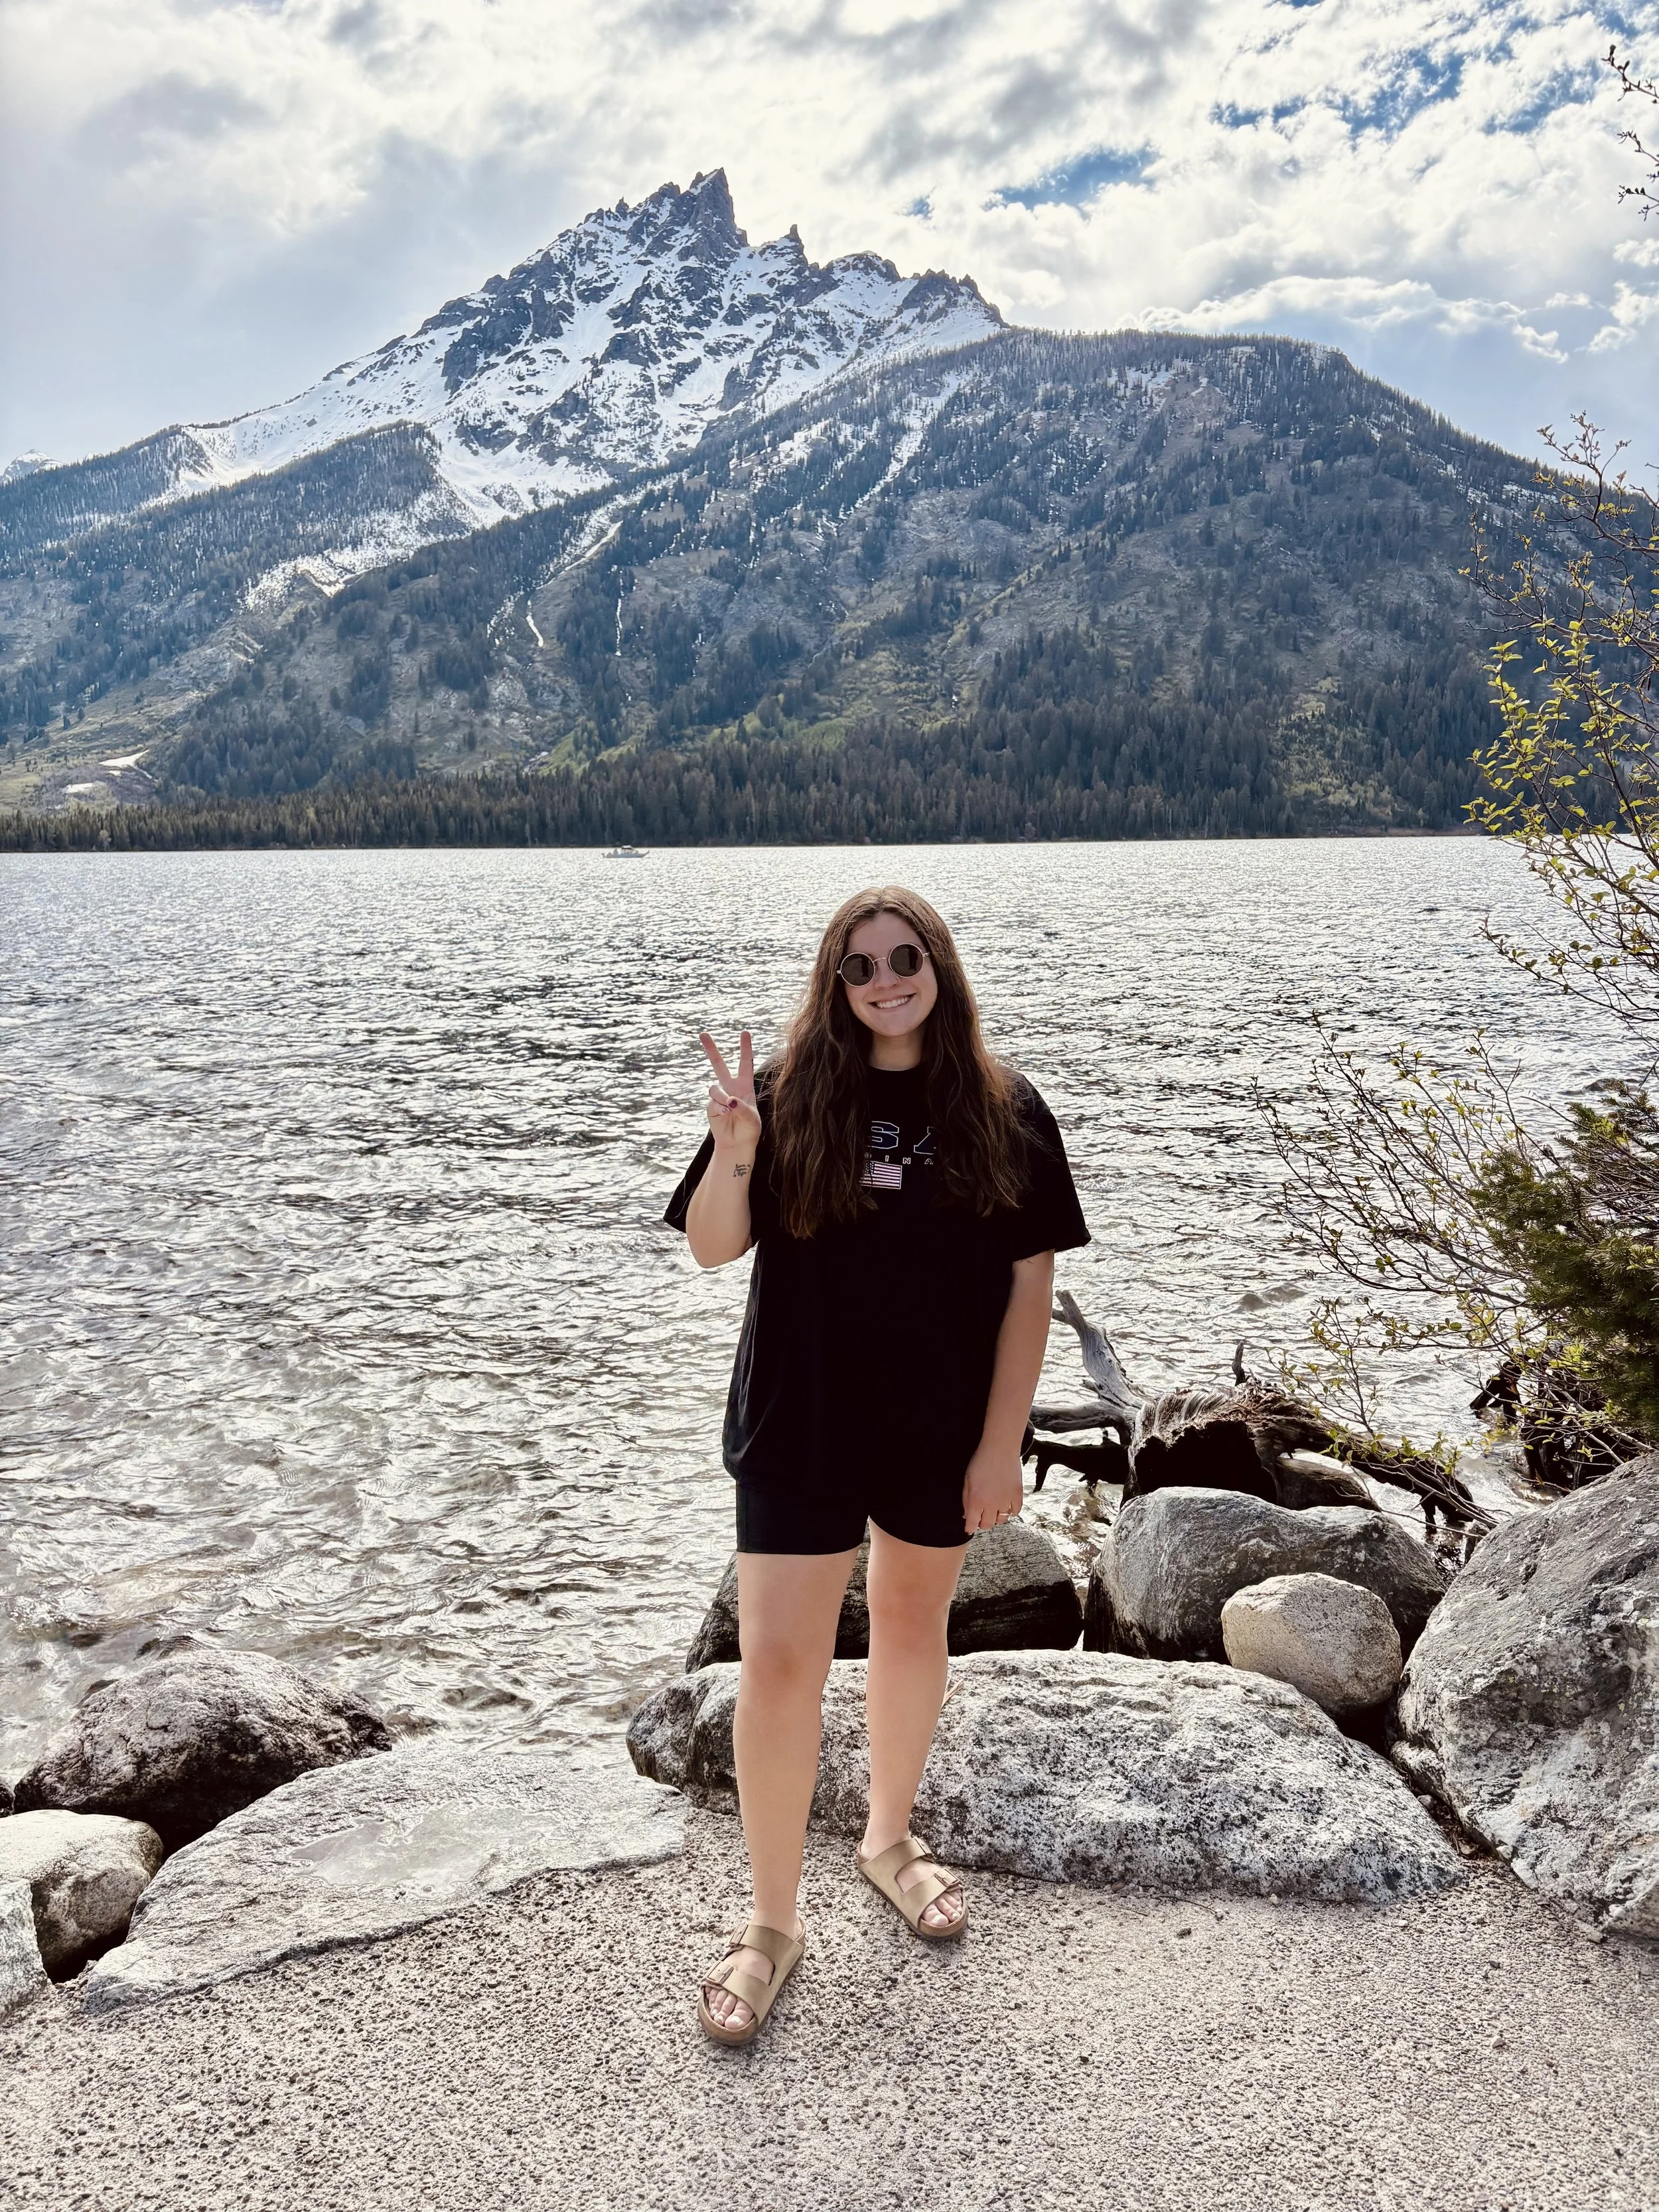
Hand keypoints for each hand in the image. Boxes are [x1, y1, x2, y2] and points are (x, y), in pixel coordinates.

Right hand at [699, 1029, 761, 1157]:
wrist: (737, 1143)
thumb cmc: (749, 1129)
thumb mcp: (751, 1118)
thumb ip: (741, 1107)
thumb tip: (729, 1100)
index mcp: (745, 1086)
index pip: (745, 1063)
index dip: (745, 1048)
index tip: (745, 1032)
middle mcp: (730, 1087)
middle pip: (718, 1064)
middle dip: (711, 1049)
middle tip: (702, 1033)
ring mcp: (719, 1096)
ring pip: (714, 1087)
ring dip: (721, 1096)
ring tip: (729, 1109)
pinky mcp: (711, 1106)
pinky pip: (712, 1101)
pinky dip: (719, 1107)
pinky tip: (725, 1114)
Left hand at [962, 1442, 1023, 1533]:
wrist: (1000, 1448)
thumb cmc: (980, 1461)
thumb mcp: (967, 1479)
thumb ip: (966, 1499)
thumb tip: (966, 1515)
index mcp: (976, 1500)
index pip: (972, 1524)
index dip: (970, 1528)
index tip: (970, 1528)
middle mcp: (991, 1504)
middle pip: (987, 1525)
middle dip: (982, 1523)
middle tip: (981, 1516)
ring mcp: (1006, 1500)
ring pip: (1001, 1520)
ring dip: (996, 1517)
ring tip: (993, 1509)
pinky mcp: (1017, 1495)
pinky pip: (1015, 1512)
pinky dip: (1010, 1511)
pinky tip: (1005, 1504)